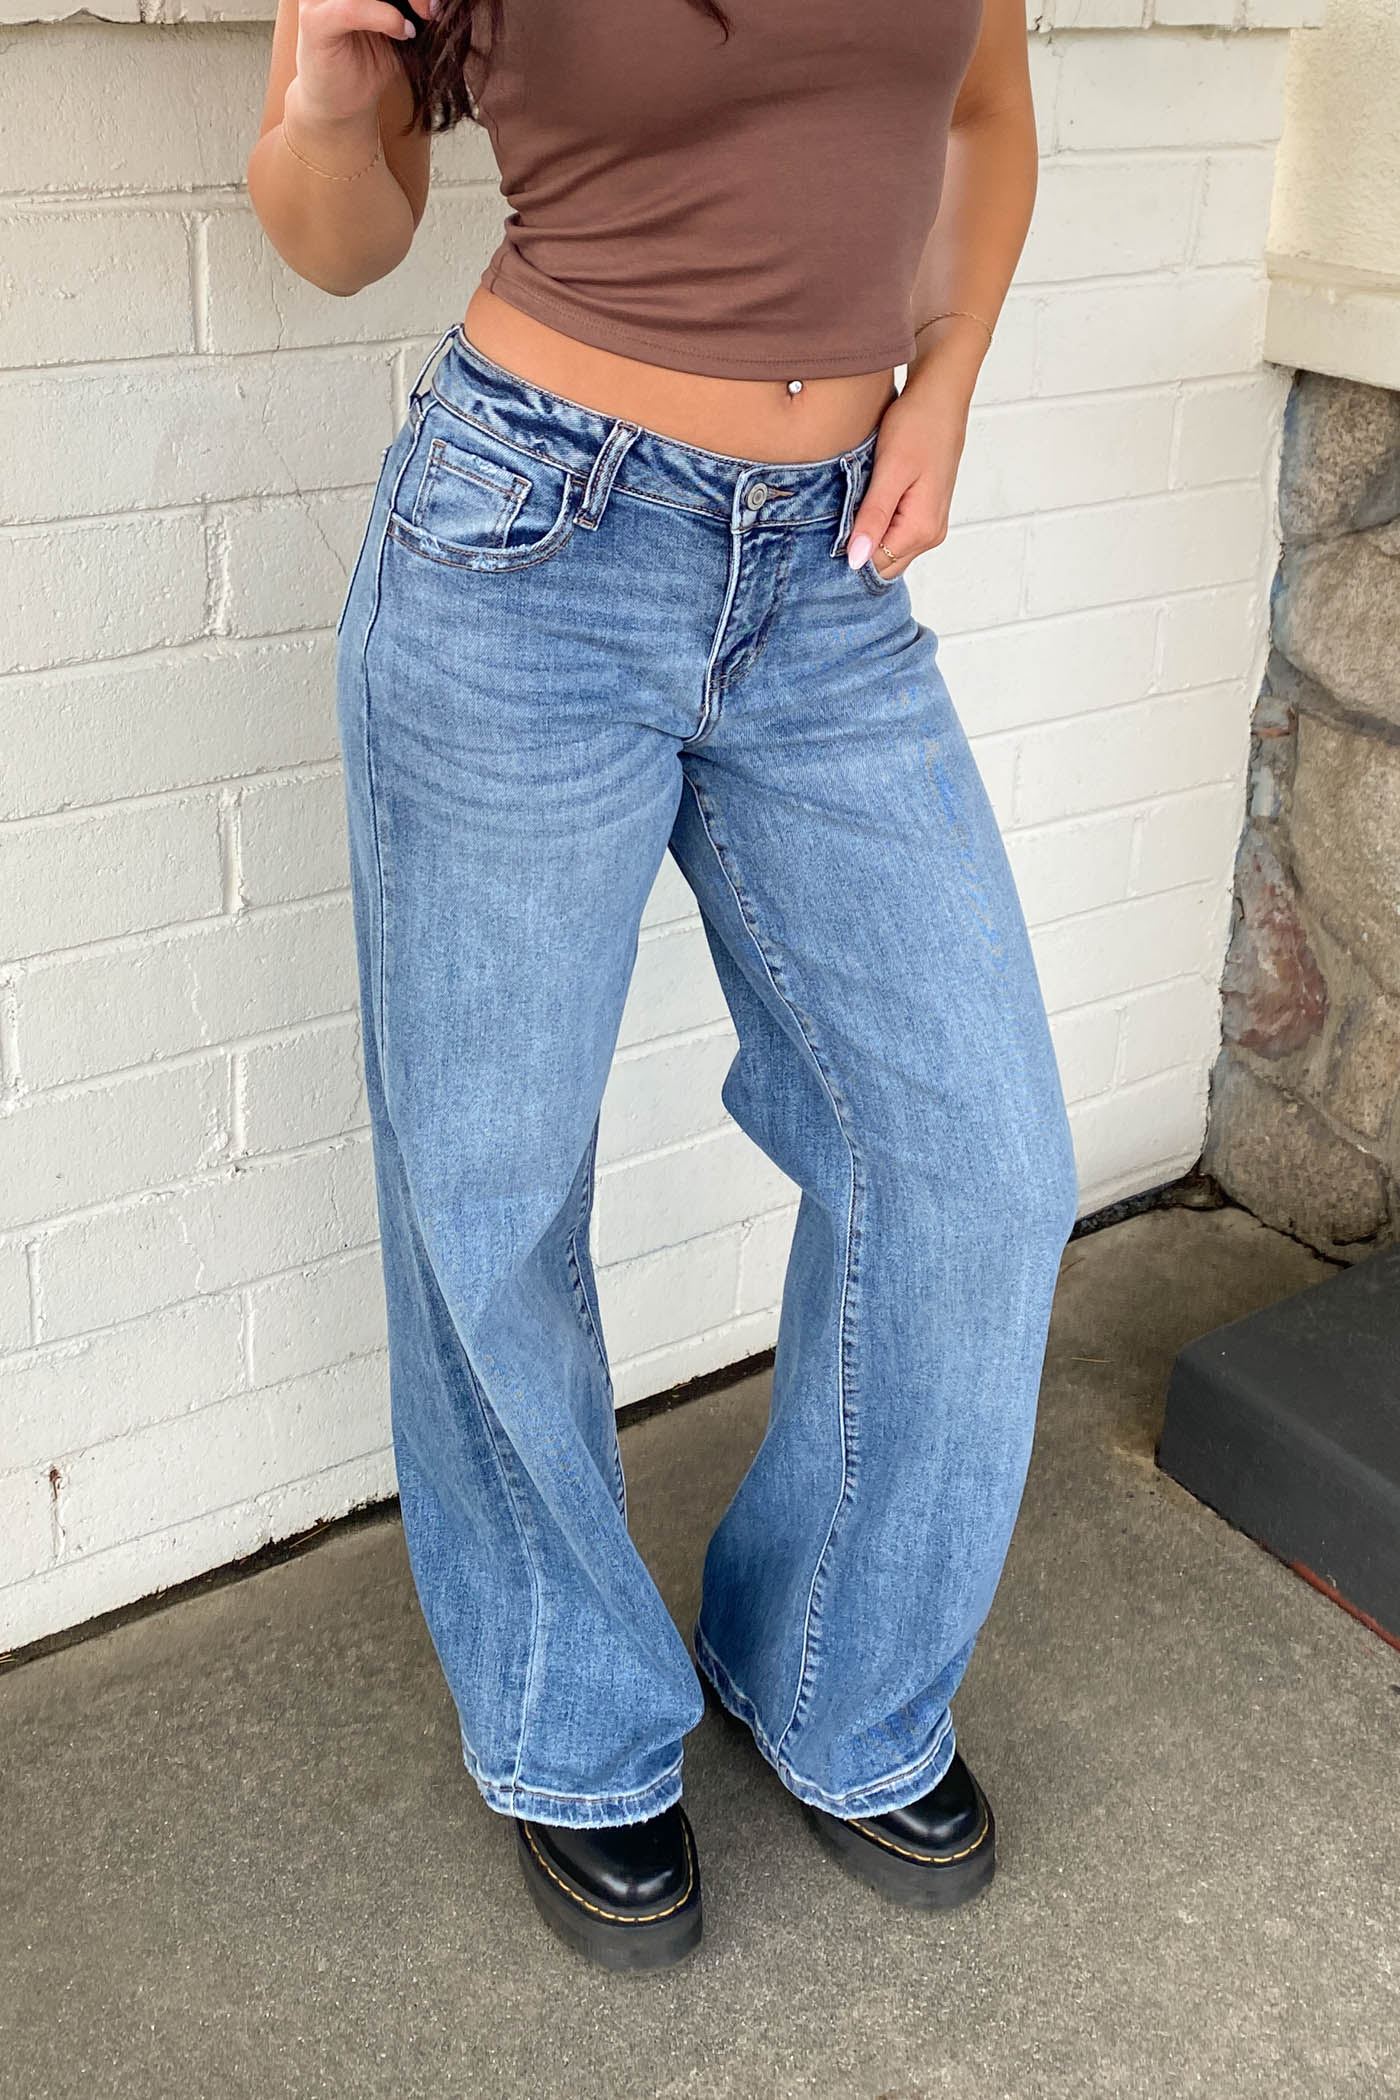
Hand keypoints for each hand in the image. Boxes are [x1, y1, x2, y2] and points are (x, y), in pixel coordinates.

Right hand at [289, 0, 427, 129]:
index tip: (434, 4)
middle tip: (432, 10)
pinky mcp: (314, 22)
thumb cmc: (369, 61)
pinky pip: (351, 8)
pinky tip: (402, 31)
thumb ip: (409, 3)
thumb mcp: (396, 21)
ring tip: (418, 22)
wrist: (342, 103)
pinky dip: (384, 17)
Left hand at [845, 338, 979, 581]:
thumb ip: (873, 517)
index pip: (875, 566)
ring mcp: (929, 526)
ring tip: (849, 508)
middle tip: (831, 522)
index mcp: (921, 529)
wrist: (939, 398)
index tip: (825, 535)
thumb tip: (856, 559)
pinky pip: (894, 535)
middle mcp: (930, 535)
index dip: (847, 555)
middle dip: (856, 550)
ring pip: (888, 552)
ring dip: (865, 537)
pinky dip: (875, 526)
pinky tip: (864, 504)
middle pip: (883, 565)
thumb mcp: (889, 470)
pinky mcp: (924, 513)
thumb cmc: (917, 426)